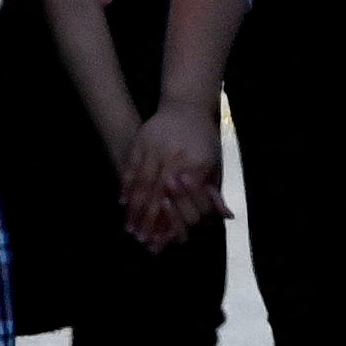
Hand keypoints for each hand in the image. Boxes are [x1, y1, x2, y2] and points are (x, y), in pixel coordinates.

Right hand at [120, 101, 226, 250]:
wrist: (187, 107)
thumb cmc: (204, 139)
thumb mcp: (215, 164)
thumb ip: (214, 191)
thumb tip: (223, 217)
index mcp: (196, 164)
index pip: (180, 198)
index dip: (169, 219)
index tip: (161, 238)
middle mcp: (174, 157)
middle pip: (157, 194)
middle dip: (147, 219)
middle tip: (140, 238)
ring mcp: (154, 148)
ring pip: (141, 183)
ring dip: (134, 208)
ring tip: (129, 226)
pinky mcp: (140, 142)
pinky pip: (131, 168)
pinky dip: (126, 186)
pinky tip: (122, 202)